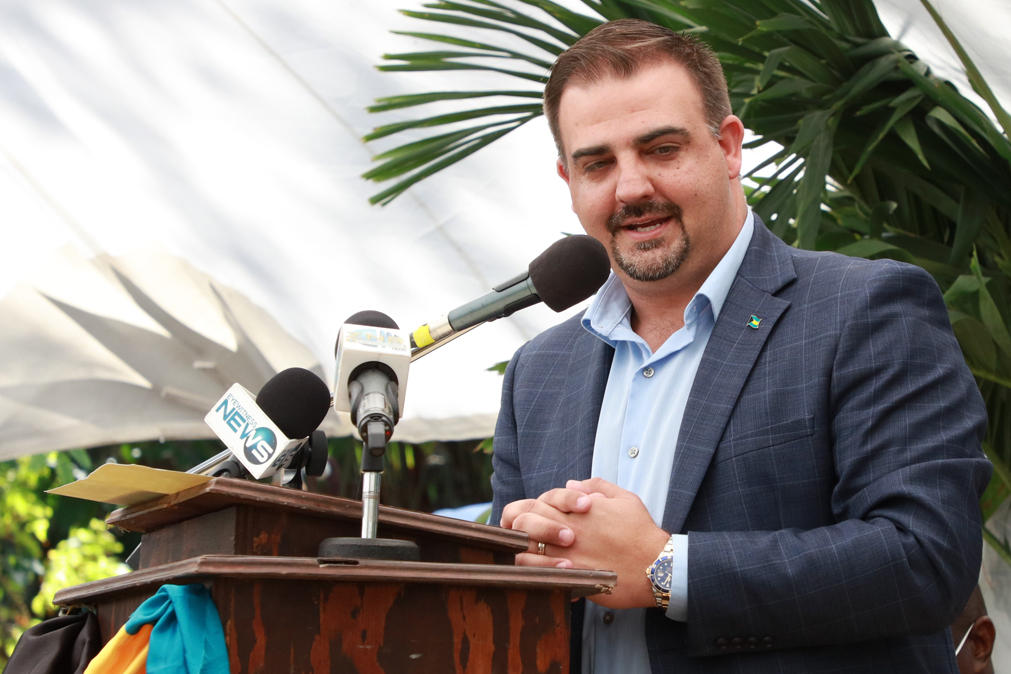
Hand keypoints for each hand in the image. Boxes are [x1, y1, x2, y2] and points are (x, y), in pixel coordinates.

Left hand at [502, 478, 670, 608]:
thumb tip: (571, 484)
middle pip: (526, 522)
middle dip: (518, 526)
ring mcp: (568, 555)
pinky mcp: (573, 578)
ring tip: (524, 555)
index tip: (530, 517)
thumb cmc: (641, 531)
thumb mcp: (624, 499)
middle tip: (520, 534)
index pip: (539, 502)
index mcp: (578, 510)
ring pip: (526, 551)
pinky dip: (534, 574)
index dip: (529, 508)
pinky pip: (541, 576)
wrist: (657, 565)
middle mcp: (569, 530)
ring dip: (521, 552)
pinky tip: (538, 574)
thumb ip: (596, 487)